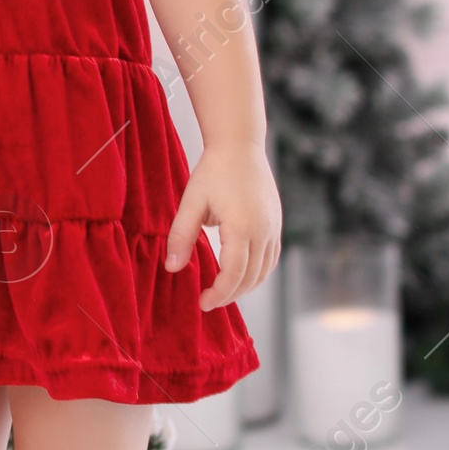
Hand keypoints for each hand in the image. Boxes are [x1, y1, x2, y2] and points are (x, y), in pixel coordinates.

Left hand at [165, 141, 281, 309]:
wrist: (240, 146)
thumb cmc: (213, 172)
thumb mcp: (191, 203)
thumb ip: (181, 236)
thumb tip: (172, 268)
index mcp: (242, 227)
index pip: (233, 274)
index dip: (219, 294)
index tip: (203, 303)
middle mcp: (263, 231)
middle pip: (250, 278)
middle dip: (229, 295)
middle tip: (208, 301)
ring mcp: (273, 228)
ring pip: (264, 271)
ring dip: (244, 287)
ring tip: (222, 292)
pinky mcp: (276, 224)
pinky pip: (271, 258)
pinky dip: (257, 273)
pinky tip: (240, 275)